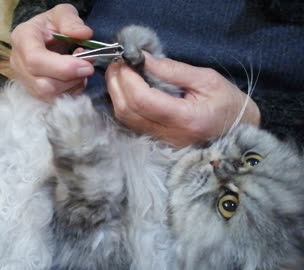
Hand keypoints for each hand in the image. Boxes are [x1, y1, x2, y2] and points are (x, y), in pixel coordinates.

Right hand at [10, 4, 94, 100]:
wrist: (43, 36)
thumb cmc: (52, 25)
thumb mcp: (62, 13)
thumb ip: (72, 21)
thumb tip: (84, 35)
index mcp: (22, 38)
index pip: (35, 60)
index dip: (63, 68)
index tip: (86, 66)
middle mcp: (18, 63)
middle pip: (43, 85)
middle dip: (71, 80)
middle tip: (88, 67)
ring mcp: (24, 80)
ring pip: (49, 96)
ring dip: (72, 87)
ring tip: (81, 71)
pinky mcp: (33, 92)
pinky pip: (53, 101)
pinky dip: (70, 93)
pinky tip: (75, 80)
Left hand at [105, 53, 260, 146]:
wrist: (238, 131)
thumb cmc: (228, 104)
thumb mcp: (207, 79)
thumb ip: (172, 70)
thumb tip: (142, 58)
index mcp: (187, 119)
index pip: (143, 100)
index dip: (128, 78)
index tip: (126, 59)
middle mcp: (170, 135)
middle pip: (127, 111)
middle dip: (116, 83)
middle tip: (118, 64)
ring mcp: (161, 142)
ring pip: (124, 118)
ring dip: (116, 93)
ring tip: (120, 73)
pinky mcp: (156, 142)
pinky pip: (130, 123)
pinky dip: (123, 103)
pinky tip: (127, 89)